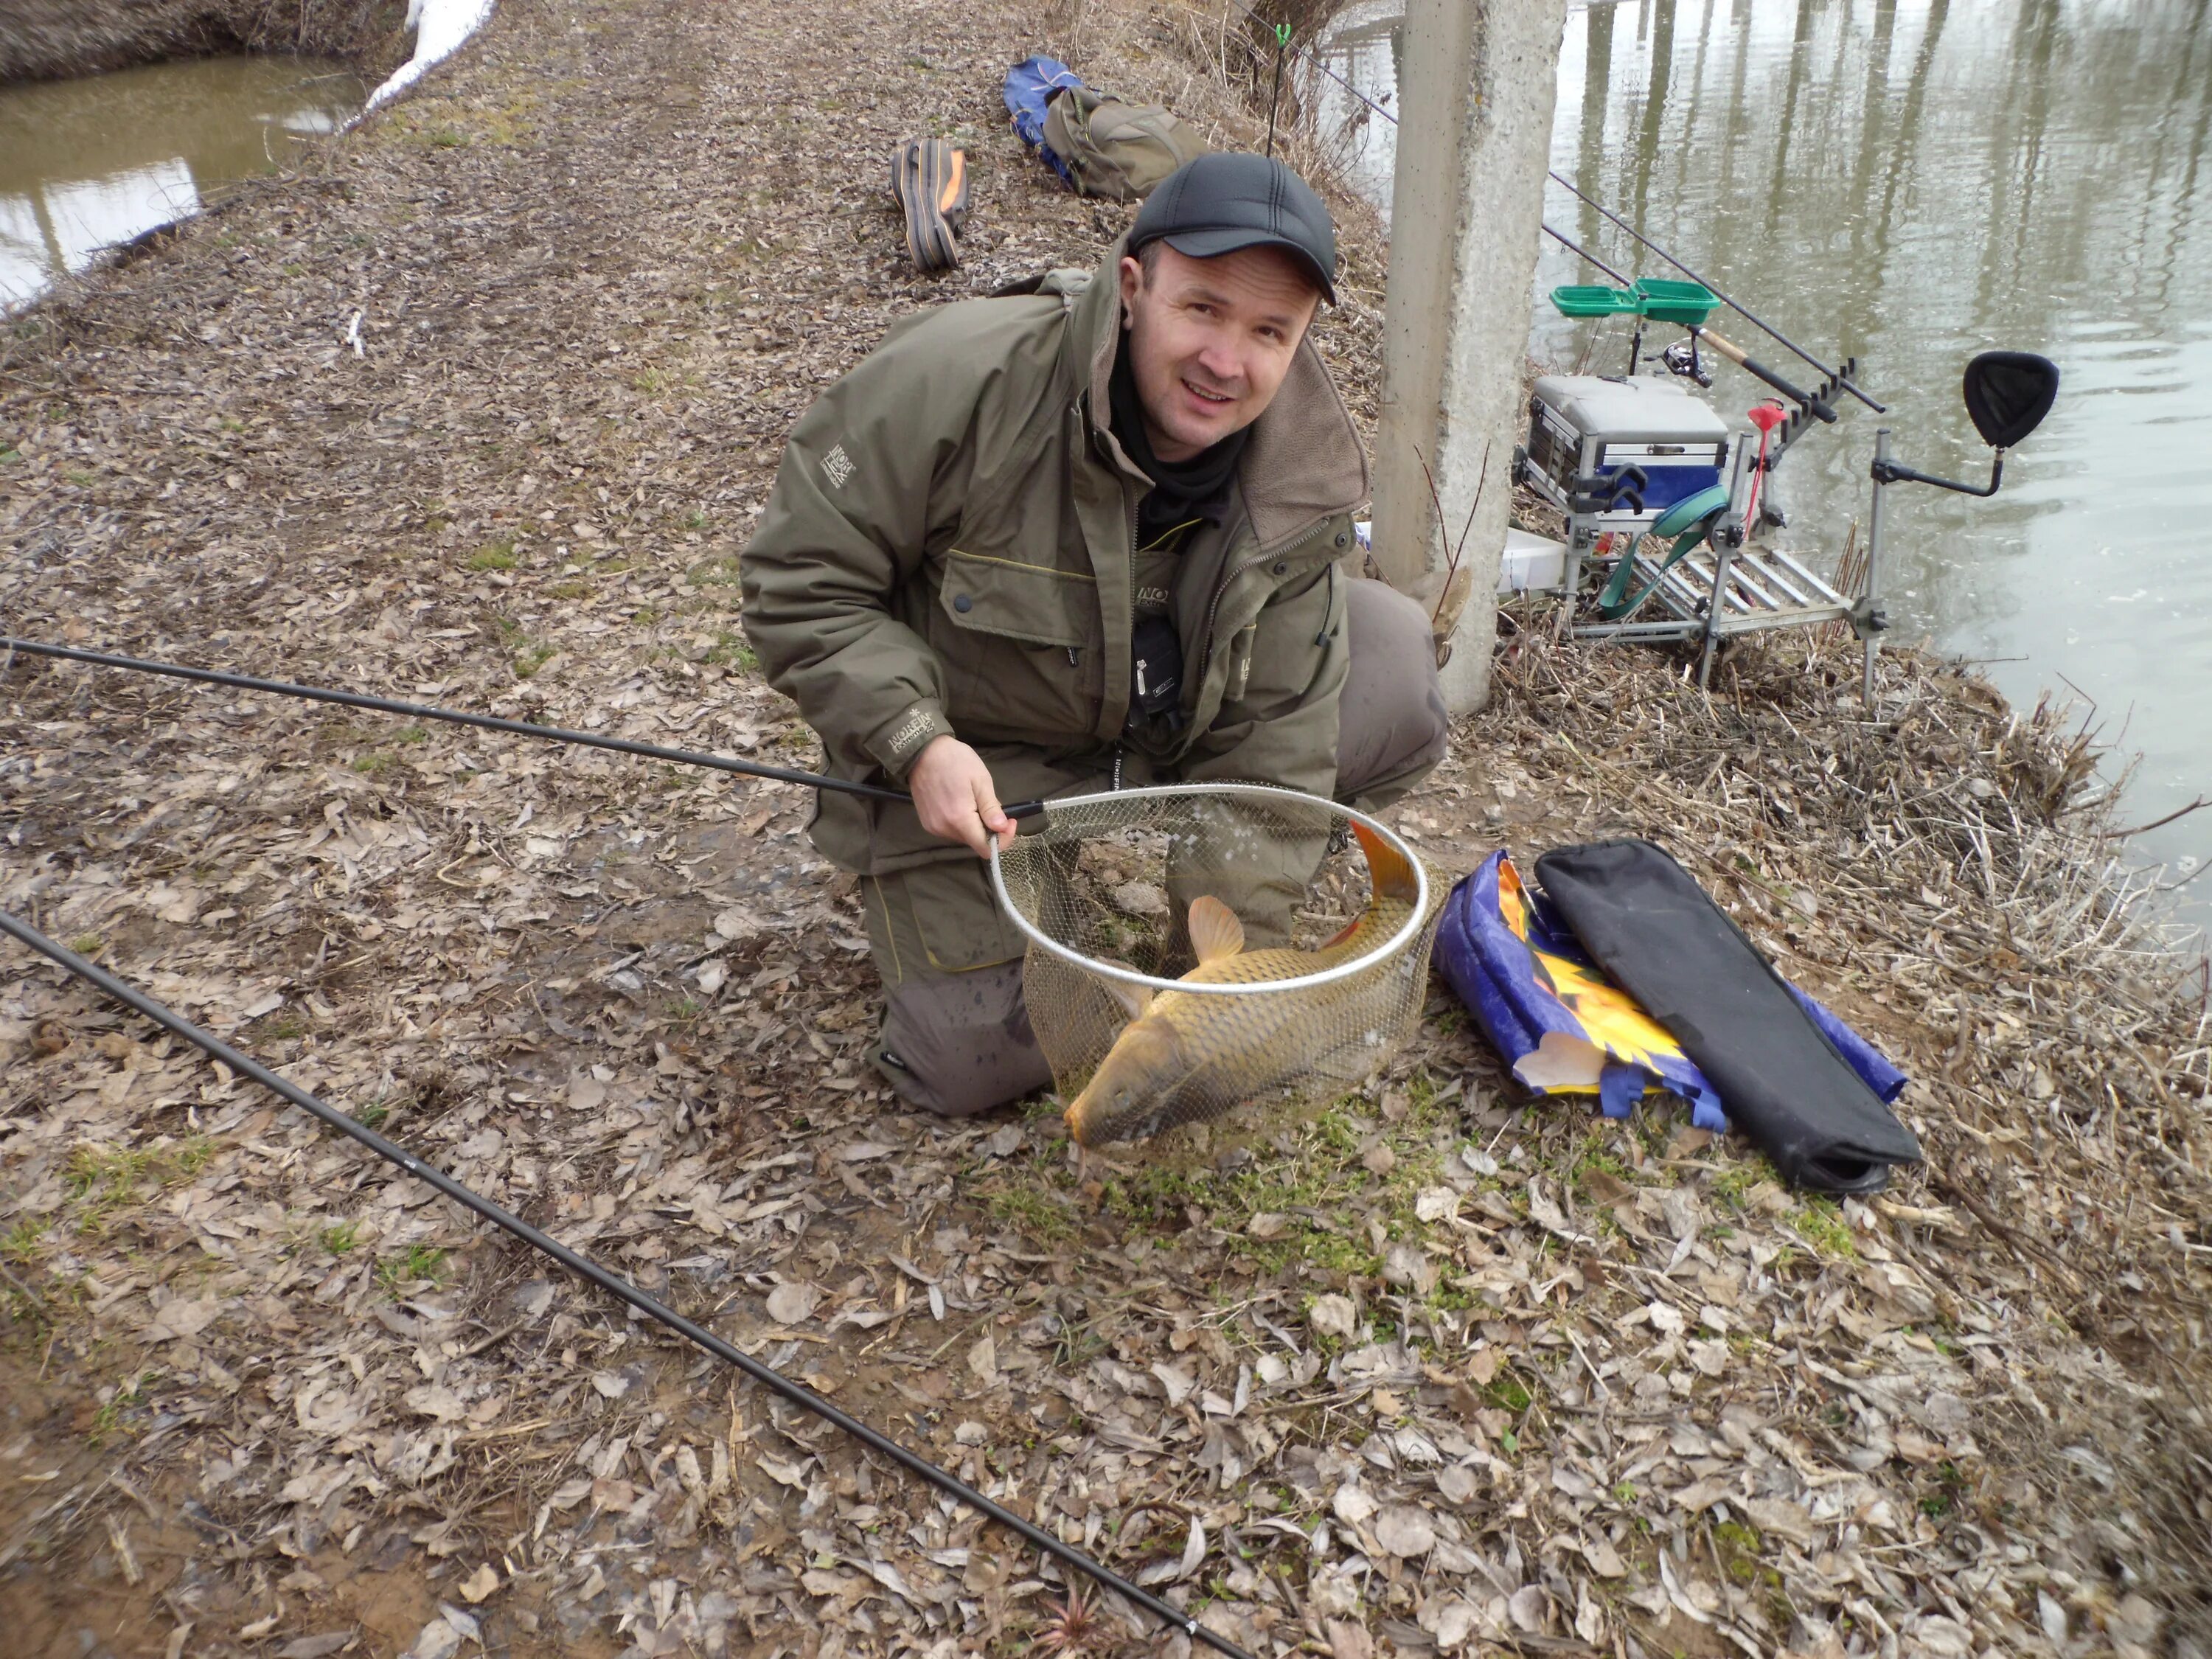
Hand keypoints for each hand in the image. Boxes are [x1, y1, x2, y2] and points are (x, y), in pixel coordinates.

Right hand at [907, 735, 1014, 857]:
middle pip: (975, 842)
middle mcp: (944, 829)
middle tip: (993, 806)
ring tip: (974, 801)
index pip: (985, 849)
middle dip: (989, 830)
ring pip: (963, 837)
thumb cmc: (955, 761)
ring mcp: (933, 828)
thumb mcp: (980, 780)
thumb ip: (991, 808)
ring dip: (974, 826)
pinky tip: (960, 803)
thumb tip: (1002, 829)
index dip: (1002, 840)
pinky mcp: (927, 823)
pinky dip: (961, 823)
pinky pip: (951, 831)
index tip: (1009, 822)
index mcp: (960, 820)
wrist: (922, 751)